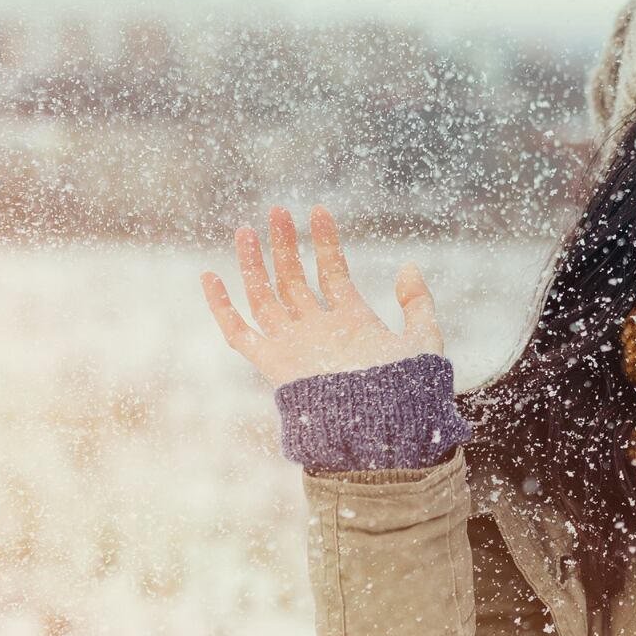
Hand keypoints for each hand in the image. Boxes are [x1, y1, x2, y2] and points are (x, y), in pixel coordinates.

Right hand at [200, 204, 442, 386]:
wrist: (382, 424)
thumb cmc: (407, 388)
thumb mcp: (424, 338)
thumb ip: (418, 303)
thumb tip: (409, 267)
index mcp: (353, 322)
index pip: (332, 271)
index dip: (325, 241)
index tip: (319, 211)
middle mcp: (320, 330)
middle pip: (293, 279)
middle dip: (284, 245)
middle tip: (277, 210)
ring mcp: (295, 345)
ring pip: (265, 297)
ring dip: (254, 265)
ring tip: (246, 230)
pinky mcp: (273, 363)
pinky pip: (239, 333)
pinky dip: (222, 308)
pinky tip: (211, 276)